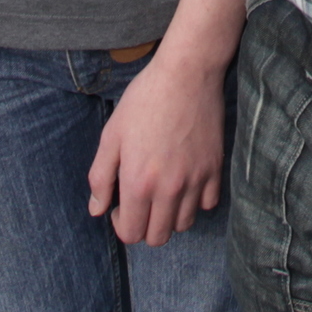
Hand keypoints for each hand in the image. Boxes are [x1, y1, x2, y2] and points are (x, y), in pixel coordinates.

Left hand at [87, 52, 227, 246]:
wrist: (187, 74)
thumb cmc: (144, 100)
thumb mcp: (111, 135)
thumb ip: (100, 177)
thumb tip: (96, 209)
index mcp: (138, 182)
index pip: (131, 234)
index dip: (121, 226)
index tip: (119, 208)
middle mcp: (168, 189)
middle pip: (158, 237)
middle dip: (144, 227)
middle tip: (139, 203)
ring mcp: (196, 181)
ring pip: (183, 224)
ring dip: (169, 217)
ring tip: (160, 193)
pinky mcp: (215, 169)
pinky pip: (207, 204)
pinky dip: (196, 201)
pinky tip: (184, 183)